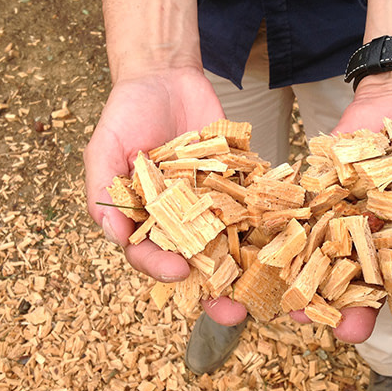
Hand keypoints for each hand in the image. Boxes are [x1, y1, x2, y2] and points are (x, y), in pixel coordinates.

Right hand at [84, 68, 248, 325]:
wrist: (165, 78)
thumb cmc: (126, 115)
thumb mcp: (104, 150)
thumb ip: (104, 191)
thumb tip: (113, 235)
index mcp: (146, 221)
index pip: (150, 256)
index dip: (161, 268)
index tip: (178, 272)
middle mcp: (181, 220)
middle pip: (197, 263)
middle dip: (215, 290)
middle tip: (234, 312)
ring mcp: (212, 205)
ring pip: (231, 243)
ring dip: (248, 268)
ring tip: (266, 288)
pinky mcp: (239, 185)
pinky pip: (256, 207)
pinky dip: (271, 223)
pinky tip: (287, 240)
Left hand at [290, 73, 391, 342]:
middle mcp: (373, 241)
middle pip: (365, 283)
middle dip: (357, 310)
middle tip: (348, 332)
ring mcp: (340, 223)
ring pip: (325, 263)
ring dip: (312, 290)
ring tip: (298, 312)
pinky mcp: (314, 201)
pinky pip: (297, 224)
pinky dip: (285, 242)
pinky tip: (274, 261)